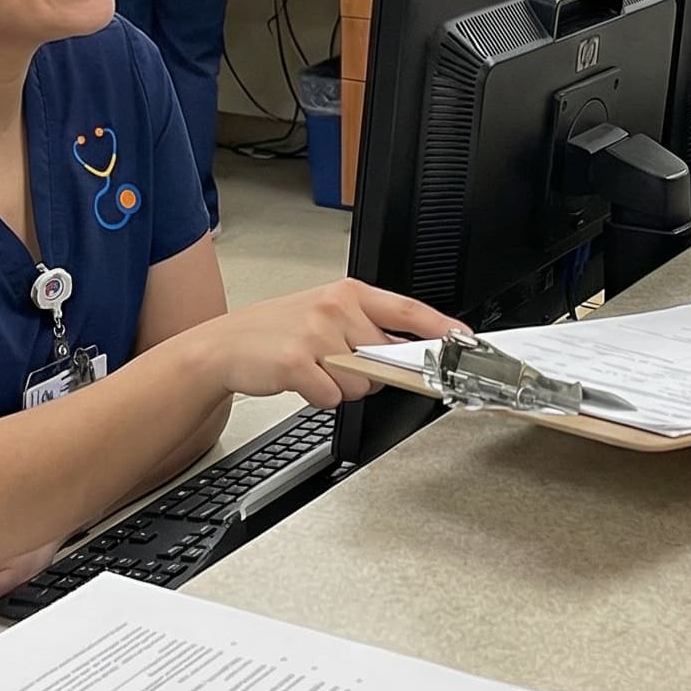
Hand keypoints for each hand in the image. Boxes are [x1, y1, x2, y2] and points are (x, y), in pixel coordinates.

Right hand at [200, 278, 461, 407]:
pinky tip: (299, 380)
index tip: (464, 340)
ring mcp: (316, 334)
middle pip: (385, 358)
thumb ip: (366, 327)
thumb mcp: (325, 315)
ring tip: (314, 368)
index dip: (440, 327)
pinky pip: (333, 396)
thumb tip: (408, 354)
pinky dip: (319, 397)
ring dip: (341, 386)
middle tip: (336, 361)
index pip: (407, 310)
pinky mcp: (298, 362)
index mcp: (348, 293)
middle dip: (368, 371)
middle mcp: (335, 308)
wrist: (226, 345)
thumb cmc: (278, 331)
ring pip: (362, 383)